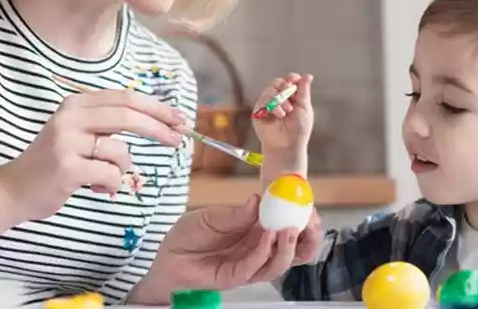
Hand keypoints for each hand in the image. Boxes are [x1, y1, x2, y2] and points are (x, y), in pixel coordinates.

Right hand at [0, 88, 185, 220]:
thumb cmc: (57, 162)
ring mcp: (66, 142)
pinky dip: (110, 184)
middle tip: (178, 139)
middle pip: (128, 115)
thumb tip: (162, 121)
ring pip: (121, 152)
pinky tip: (94, 187)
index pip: (127, 98)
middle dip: (159, 128)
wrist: (14, 190)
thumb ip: (111, 123)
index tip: (180, 118)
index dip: (157, 108)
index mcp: (77, 104)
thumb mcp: (81, 132)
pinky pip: (110, 175)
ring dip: (123, 169)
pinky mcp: (66, 168)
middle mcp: (70, 117)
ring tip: (103, 176)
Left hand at [129, 195, 323, 303]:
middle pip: (293, 250)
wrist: (166, 257)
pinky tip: (267, 236)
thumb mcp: (211, 216)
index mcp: (256, 229)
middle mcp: (258, 248)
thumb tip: (258, 200)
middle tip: (310, 223)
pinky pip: (255, 268)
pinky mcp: (235, 277)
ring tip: (290, 229)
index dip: (303, 219)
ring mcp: (249, 264)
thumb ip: (235, 214)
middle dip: (306, 240)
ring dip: (287, 247)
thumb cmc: (188, 235)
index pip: (287, 226)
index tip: (311, 207)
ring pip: (279, 263)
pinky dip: (264, 252)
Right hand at [252, 73, 313, 150]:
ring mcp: (267, 105)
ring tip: (287, 111)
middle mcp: (278, 100)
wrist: (288, 146)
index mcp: (290, 97)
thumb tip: (308, 76)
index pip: (288, 81)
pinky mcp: (258, 112)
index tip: (295, 79)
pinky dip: (273, 106)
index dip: (291, 78)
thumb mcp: (305, 108)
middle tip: (290, 97)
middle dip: (284, 86)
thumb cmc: (299, 130)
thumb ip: (304, 92)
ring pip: (269, 90)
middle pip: (277, 82)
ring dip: (280, 98)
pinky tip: (279, 115)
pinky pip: (262, 100)